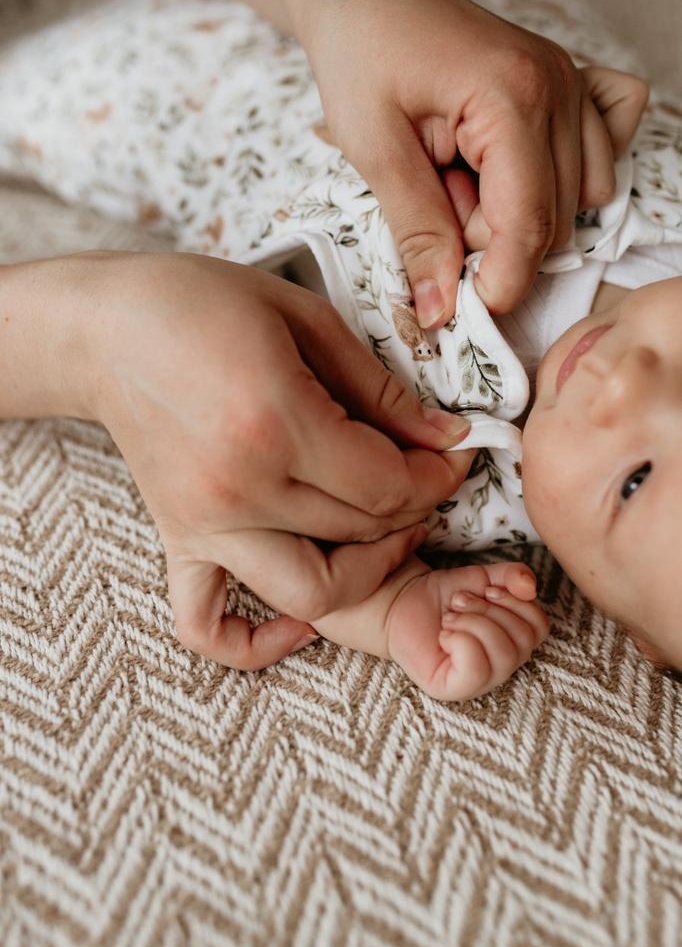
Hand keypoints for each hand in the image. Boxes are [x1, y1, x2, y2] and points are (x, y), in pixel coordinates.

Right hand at [90, 252, 472, 668]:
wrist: (104, 330)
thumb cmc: (201, 304)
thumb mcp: (304, 317)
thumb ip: (379, 387)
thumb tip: (444, 437)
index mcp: (276, 421)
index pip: (389, 484)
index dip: (439, 475)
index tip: (453, 453)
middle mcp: (240, 487)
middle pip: (361, 532)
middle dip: (417, 508)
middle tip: (428, 476)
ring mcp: (204, 524)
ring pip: (311, 593)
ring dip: (366, 573)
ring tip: (388, 534)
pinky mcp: (178, 540)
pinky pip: (208, 624)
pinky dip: (255, 643)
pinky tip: (297, 623)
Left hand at [284, 0, 643, 317]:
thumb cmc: (359, 54)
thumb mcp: (372, 150)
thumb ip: (416, 231)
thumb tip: (440, 309)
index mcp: (512, 98)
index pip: (528, 226)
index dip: (496, 282)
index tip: (455, 307)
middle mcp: (557, 87)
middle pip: (552, 221)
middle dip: (490, 240)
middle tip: (434, 200)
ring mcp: (570, 82)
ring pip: (578, 199)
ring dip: (517, 213)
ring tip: (458, 177)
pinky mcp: (568, 85)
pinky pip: (601, 151)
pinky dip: (562, 177)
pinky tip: (511, 167)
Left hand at [387, 561, 548, 700]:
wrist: (402, 600)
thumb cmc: (444, 595)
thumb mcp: (483, 578)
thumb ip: (512, 576)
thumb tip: (531, 587)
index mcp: (513, 642)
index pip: (539, 628)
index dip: (518, 603)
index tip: (487, 590)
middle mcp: (501, 666)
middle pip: (523, 641)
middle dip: (489, 610)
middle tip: (459, 602)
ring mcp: (480, 682)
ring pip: (503, 655)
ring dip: (474, 623)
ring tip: (450, 617)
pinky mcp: (454, 690)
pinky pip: (476, 670)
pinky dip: (461, 642)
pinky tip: (444, 636)